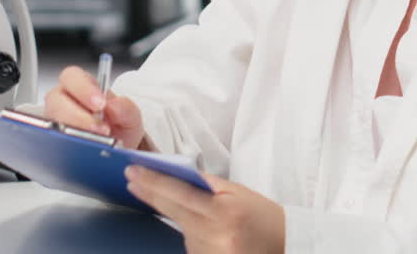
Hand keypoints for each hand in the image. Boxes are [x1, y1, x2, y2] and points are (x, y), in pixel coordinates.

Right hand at [43, 65, 145, 149]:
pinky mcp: (53, 141)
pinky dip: (66, 147)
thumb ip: (126, 108)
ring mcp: (55, 121)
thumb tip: (114, 105)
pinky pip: (52, 142)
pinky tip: (82, 152)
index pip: (72, 77)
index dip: (84, 89)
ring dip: (73, 133)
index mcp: (82, 86)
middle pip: (56, 100)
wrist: (117, 151)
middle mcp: (63, 101)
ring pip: (51, 122)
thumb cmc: (119, 126)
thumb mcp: (130, 116)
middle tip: (100, 129)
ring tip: (95, 143)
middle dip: (78, 116)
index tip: (100, 104)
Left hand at [126, 166, 284, 253]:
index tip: (135, 172)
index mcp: (226, 211)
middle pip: (174, 211)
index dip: (155, 182)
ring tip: (207, 216)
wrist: (284, 244)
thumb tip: (177, 174)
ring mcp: (211, 253)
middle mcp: (217, 235)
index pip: (181, 194)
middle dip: (151, 194)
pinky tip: (210, 232)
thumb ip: (208, 184)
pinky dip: (193, 234)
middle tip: (132, 179)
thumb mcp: (239, 192)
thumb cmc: (263, 216)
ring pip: (182, 230)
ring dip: (181, 218)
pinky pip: (190, 244)